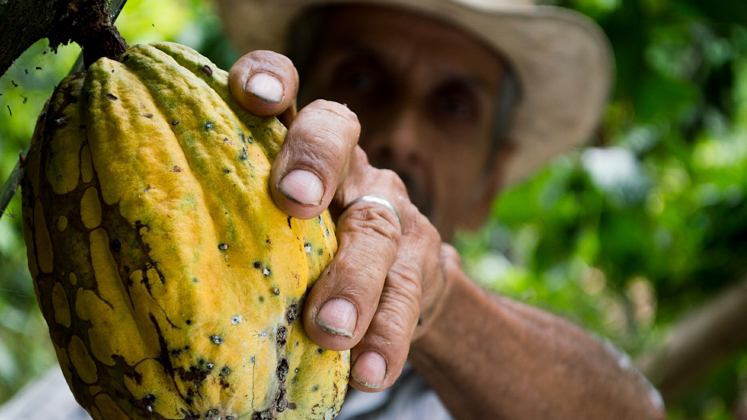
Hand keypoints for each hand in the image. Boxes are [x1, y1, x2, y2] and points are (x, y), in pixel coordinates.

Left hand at [229, 51, 451, 391]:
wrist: (402, 283)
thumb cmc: (307, 253)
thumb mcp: (271, 226)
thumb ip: (231, 223)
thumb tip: (130, 262)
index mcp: (300, 147)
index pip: (289, 91)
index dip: (272, 78)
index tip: (252, 96)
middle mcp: (348, 166)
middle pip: (338, 135)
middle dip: (315, 160)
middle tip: (294, 200)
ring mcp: (389, 210)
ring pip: (377, 229)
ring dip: (353, 279)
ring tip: (329, 329)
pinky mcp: (421, 262)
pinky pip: (408, 296)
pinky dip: (386, 336)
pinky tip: (368, 371)